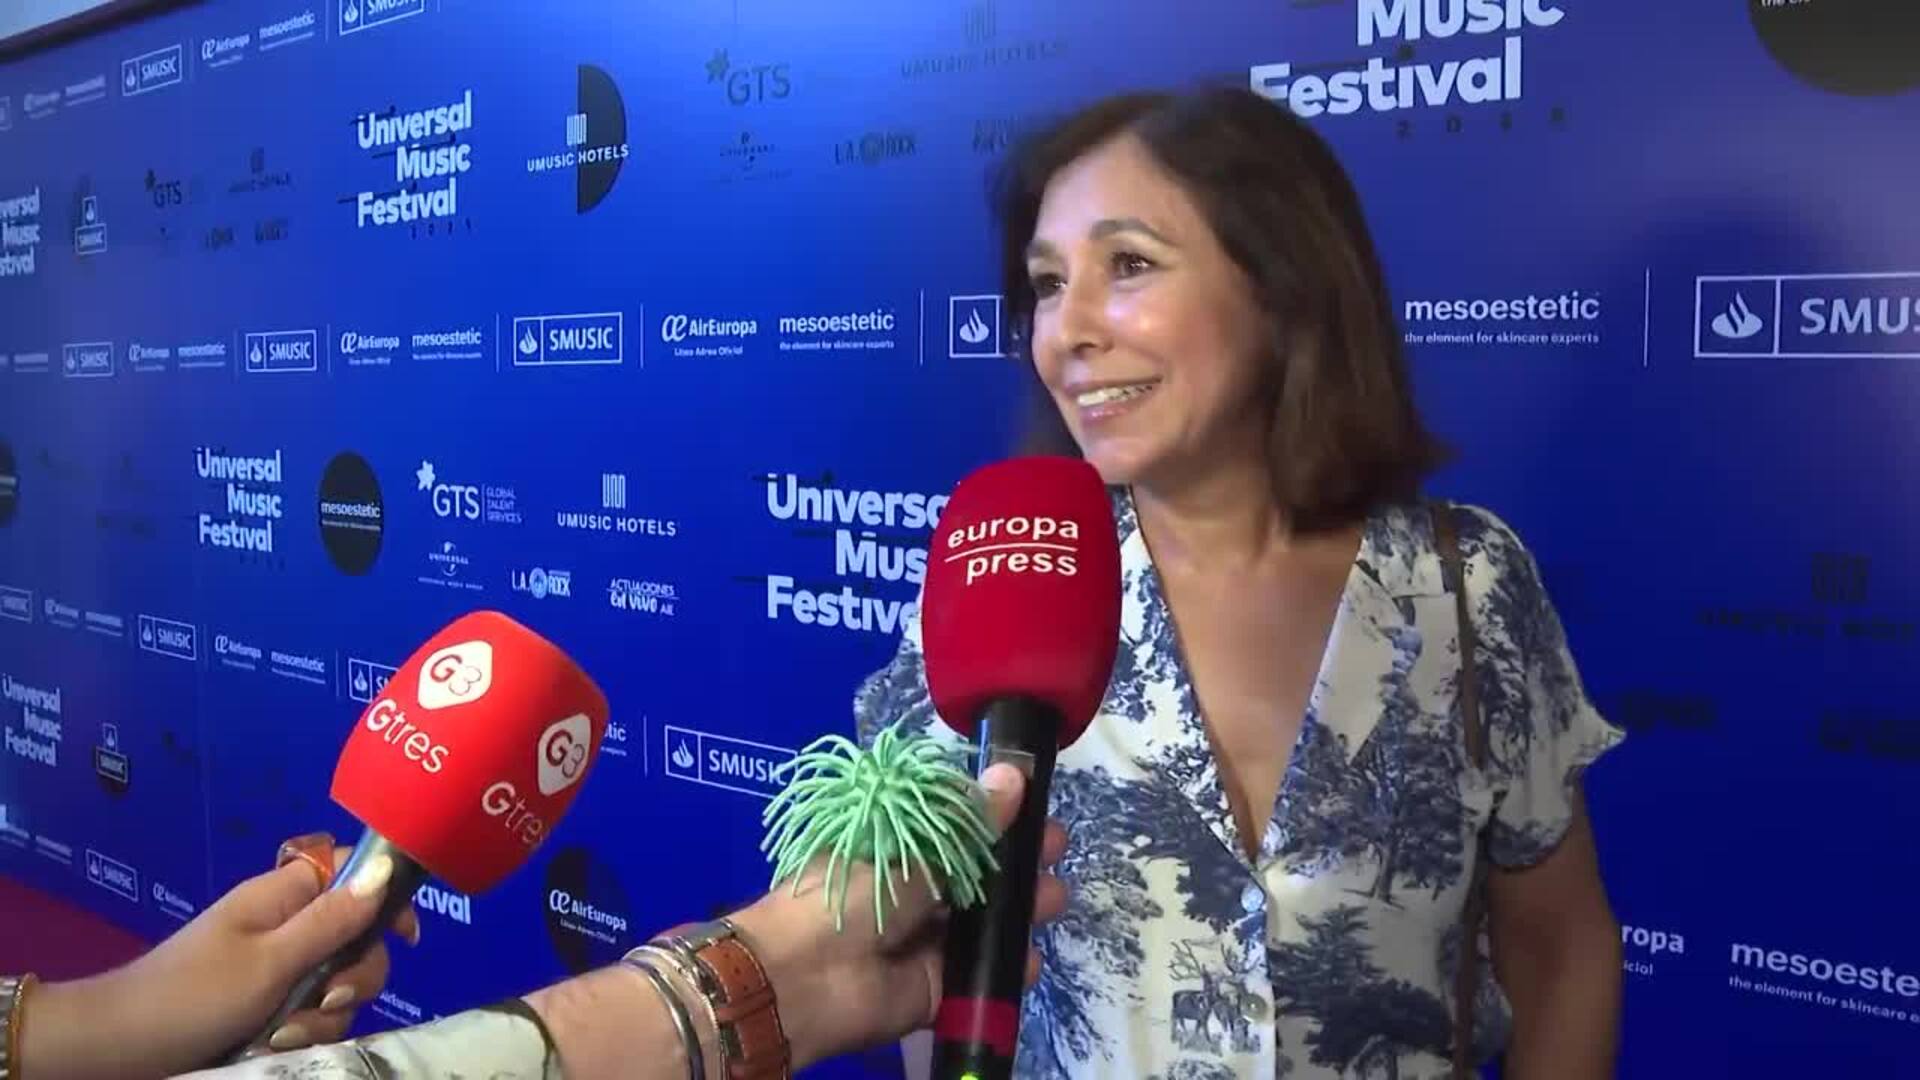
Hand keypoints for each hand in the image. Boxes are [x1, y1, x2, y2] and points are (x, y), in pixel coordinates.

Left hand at [25, 833, 420, 1079]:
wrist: (118, 1050)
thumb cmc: (191, 996)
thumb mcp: (270, 961)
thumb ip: (332, 921)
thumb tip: (386, 868)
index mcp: (283, 896)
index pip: (352, 872)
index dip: (385, 896)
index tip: (405, 936)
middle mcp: (286, 927)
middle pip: (358, 939)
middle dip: (354, 976)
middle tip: (327, 999)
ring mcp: (277, 970)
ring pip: (338, 984)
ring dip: (323, 1015)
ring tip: (281, 1036)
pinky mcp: (267, 1008)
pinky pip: (312, 1015)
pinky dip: (303, 1033)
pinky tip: (274, 1047)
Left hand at [729, 762, 1069, 1065]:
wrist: (802, 977)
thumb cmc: (846, 893)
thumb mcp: (908, 847)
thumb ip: (966, 822)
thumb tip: (1014, 774)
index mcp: (894, 848)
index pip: (953, 828)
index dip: (996, 818)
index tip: (1036, 805)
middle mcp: (910, 892)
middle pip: (976, 876)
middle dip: (1018, 862)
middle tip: (1055, 848)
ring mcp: (923, 942)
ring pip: (983, 925)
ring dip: (1021, 911)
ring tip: (1053, 898)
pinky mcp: (932, 989)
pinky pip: (977, 977)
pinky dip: (1006, 969)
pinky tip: (1028, 957)